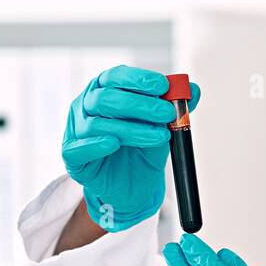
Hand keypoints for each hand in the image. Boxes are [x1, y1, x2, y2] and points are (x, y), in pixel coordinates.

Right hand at [61, 65, 200, 231]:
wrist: (131, 189)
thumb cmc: (140, 152)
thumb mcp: (161, 128)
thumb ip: (175, 110)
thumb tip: (193, 89)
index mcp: (104, 91)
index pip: (116, 77)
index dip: (138, 79)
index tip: (164, 86)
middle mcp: (86, 106)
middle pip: (106, 98)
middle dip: (140, 104)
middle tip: (167, 113)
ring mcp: (76, 131)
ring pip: (98, 124)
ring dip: (132, 128)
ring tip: (160, 136)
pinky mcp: (72, 157)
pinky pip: (79, 148)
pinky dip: (97, 144)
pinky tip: (114, 143)